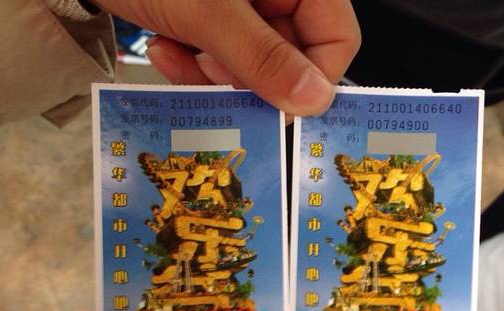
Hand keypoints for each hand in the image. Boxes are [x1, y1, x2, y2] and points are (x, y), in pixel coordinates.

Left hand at [94, 0, 359, 115]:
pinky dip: (192, 63)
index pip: (337, 38)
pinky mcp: (216, 19)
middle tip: (212, 79)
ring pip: (253, 67)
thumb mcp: (207, 11)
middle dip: (248, 79)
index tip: (276, 108)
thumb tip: (313, 100)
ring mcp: (246, 7)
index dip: (312, 80)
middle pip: (291, 58)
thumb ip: (262, 56)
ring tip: (177, 55)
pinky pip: (222, 60)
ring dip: (213, 75)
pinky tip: (166, 47)